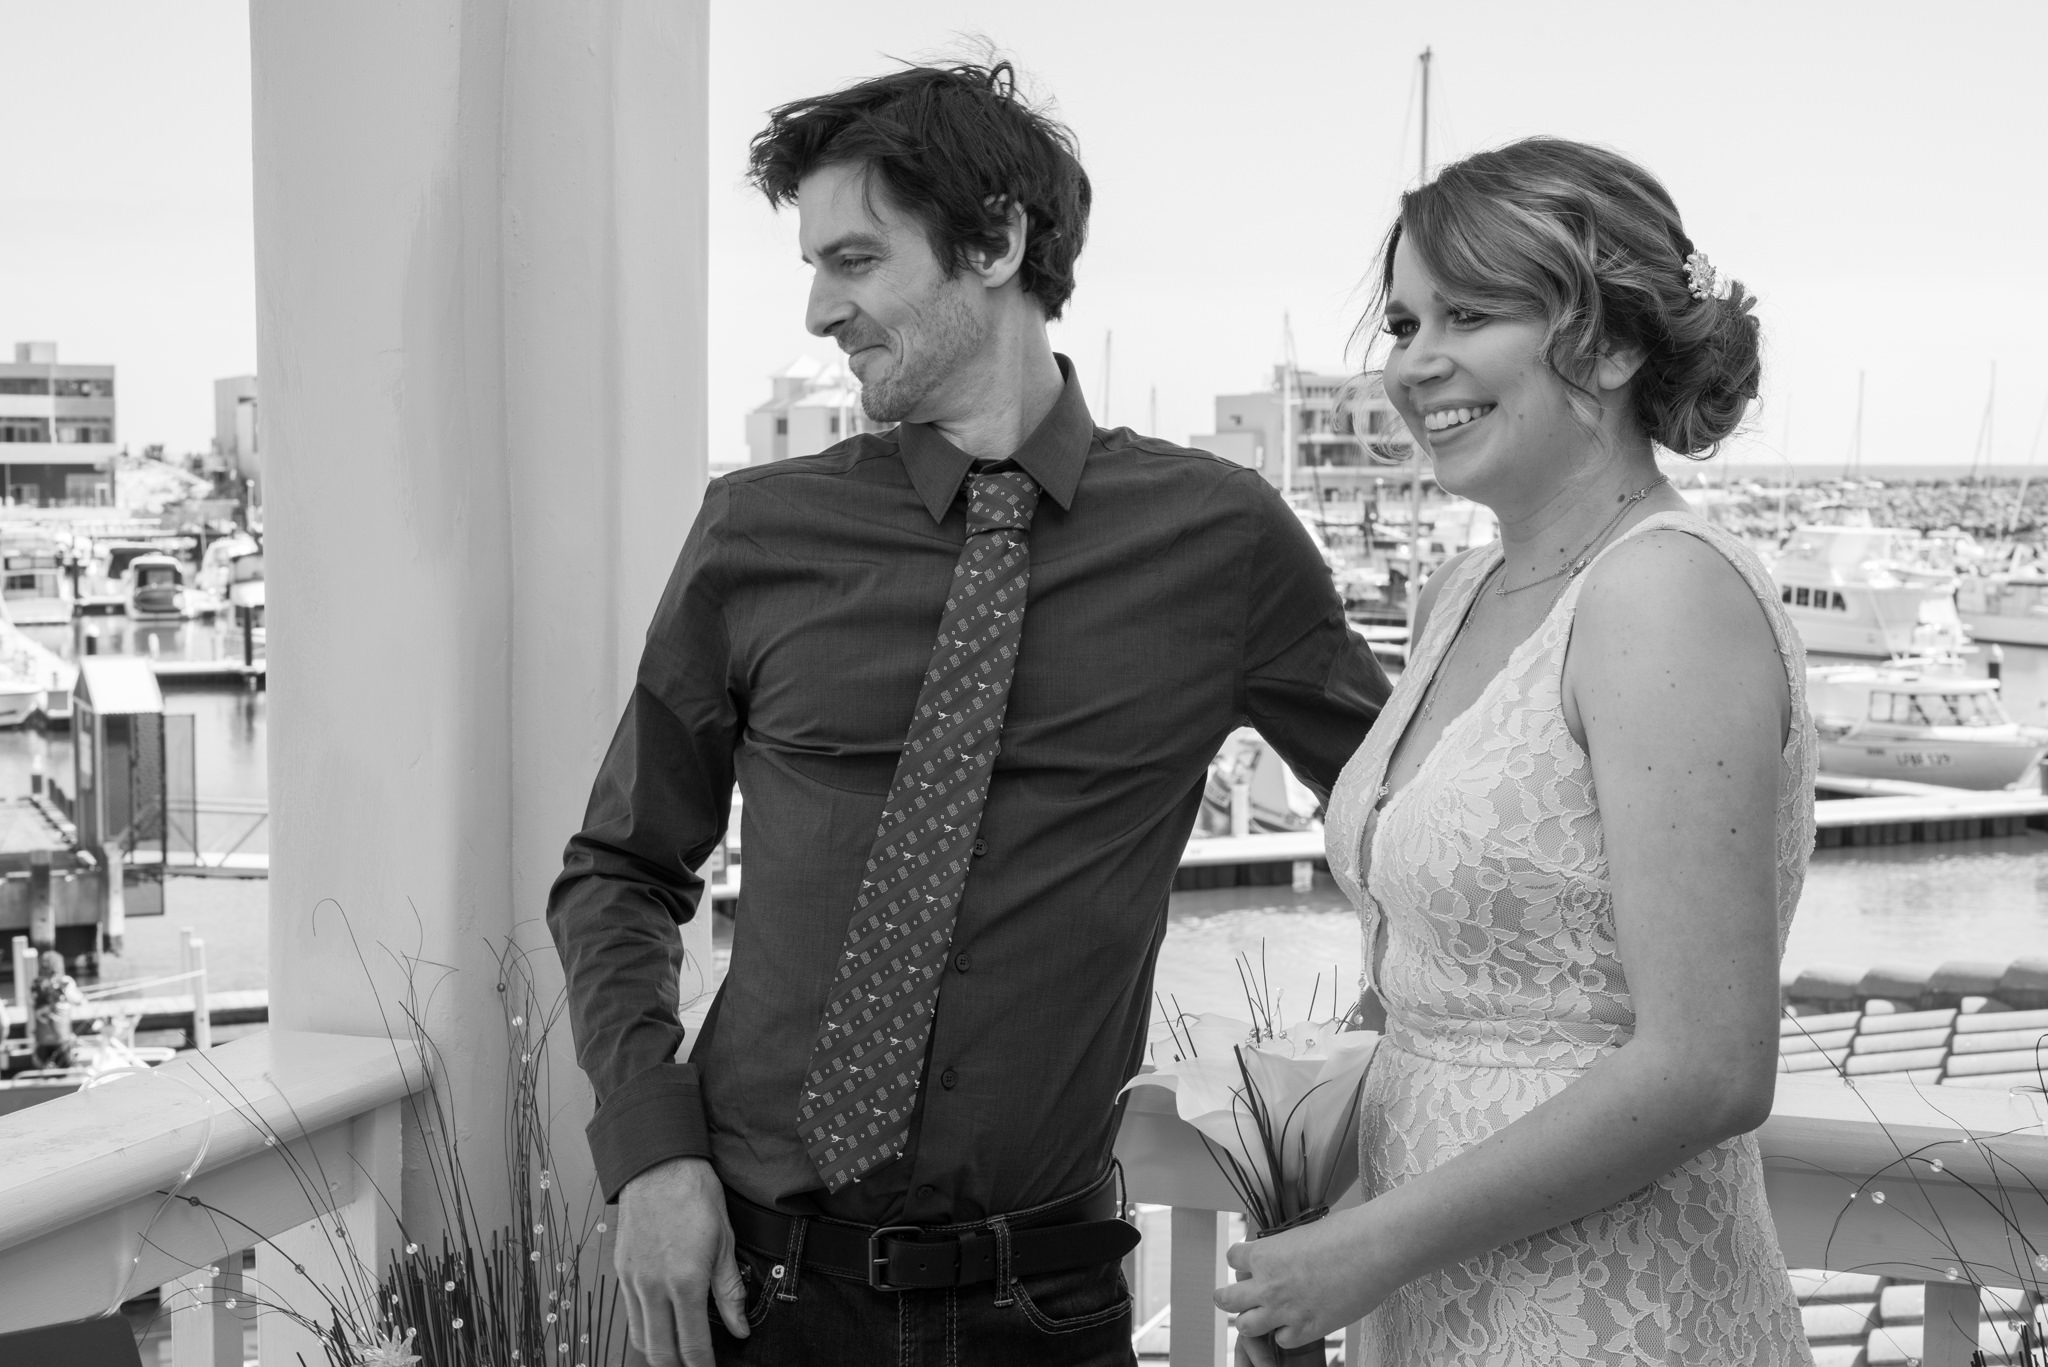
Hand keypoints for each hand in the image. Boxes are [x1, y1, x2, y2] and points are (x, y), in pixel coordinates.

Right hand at [615, 1156, 747, 1365]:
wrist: (659, 1166)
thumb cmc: (694, 1196)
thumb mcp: (725, 1243)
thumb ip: (730, 1291)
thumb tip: (739, 1327)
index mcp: (685, 1282)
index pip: (692, 1345)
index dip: (703, 1366)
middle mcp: (654, 1287)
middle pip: (660, 1352)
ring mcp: (633, 1281)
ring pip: (640, 1338)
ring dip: (659, 1352)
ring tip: (678, 1354)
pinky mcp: (621, 1272)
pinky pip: (630, 1314)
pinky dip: (644, 1329)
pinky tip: (659, 1327)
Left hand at [1213, 1210, 1379, 1362]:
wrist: (1374, 1249)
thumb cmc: (1347, 1232)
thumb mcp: (1304, 1231)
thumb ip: (1287, 1247)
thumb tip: (1287, 1252)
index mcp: (1264, 1253)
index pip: (1232, 1258)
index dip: (1241, 1261)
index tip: (1250, 1263)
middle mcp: (1268, 1284)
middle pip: (1226, 1299)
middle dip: (1228, 1298)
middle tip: (1233, 1297)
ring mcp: (1285, 1310)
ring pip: (1245, 1327)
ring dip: (1251, 1321)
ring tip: (1260, 1317)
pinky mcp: (1308, 1329)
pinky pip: (1282, 1340)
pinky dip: (1286, 1334)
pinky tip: (1295, 1325)